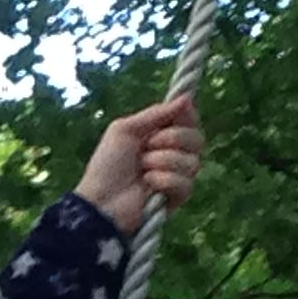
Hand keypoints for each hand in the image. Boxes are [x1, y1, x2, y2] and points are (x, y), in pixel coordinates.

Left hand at [72, 94, 204, 235]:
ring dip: (163, 161)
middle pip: (197, 139)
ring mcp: (177, 176)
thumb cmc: (107, 164)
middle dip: (172, 139)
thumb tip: (186, 98)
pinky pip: (186, 184)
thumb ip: (155, 113)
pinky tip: (148, 184)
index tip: (175, 115)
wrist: (100, 200)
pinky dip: (164, 181)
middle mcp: (174, 154)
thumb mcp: (124, 129)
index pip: (189, 120)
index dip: (186, 116)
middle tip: (147, 146)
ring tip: (142, 169)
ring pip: (193, 162)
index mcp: (161, 135)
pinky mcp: (176, 198)